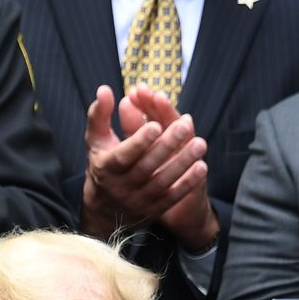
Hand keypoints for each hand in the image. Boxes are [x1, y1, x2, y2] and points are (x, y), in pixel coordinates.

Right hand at [79, 85, 216, 248]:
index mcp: (106, 167)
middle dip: (167, 146)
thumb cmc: (102, 163)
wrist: (105, 208)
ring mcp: (138, 200)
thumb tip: (105, 89)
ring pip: (163, 182)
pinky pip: (172, 197)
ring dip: (183, 163)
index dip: (140, 140)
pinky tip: (202, 166)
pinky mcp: (153, 210)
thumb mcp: (96, 140)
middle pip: (147, 166)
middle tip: (184, 125)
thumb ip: (100, 114)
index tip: (156, 124)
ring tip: (200, 143)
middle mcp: (121, 187)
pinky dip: (188, 183)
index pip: (124, 155)